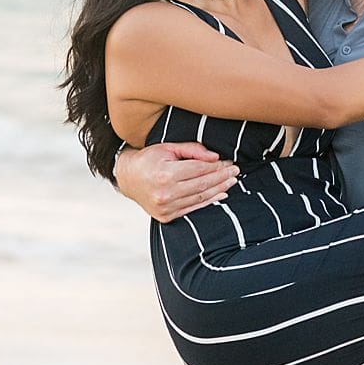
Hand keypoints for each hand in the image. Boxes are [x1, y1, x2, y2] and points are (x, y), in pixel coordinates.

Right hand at [114, 142, 238, 223]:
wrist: (128, 178)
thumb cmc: (148, 159)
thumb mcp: (167, 147)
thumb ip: (192, 150)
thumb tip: (216, 157)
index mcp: (165, 174)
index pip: (199, 169)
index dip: (217, 166)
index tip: (230, 162)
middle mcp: (165, 192)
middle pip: (202, 184)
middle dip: (222, 177)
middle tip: (236, 171)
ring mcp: (166, 207)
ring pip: (200, 198)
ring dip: (219, 189)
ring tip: (232, 181)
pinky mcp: (166, 216)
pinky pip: (193, 208)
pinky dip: (209, 202)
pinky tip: (221, 194)